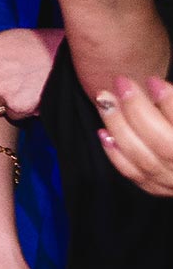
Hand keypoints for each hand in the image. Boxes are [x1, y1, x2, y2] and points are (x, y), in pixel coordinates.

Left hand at [98, 74, 172, 197]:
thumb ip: (172, 106)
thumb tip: (155, 86)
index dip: (171, 103)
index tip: (153, 80)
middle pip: (165, 145)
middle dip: (139, 111)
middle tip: (122, 83)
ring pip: (144, 159)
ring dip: (119, 126)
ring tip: (106, 99)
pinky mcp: (158, 188)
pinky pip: (133, 173)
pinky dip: (115, 152)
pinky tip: (104, 132)